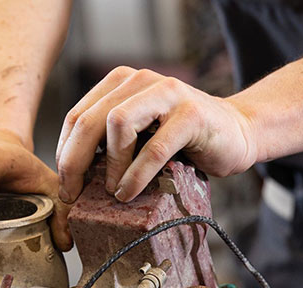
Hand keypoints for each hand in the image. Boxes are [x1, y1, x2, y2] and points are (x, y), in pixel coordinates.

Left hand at [55, 66, 256, 202]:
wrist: (238, 133)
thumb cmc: (184, 140)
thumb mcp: (140, 136)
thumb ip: (110, 142)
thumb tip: (73, 176)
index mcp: (122, 82)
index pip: (77, 116)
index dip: (64, 152)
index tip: (65, 184)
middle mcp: (141, 80)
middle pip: (91, 120)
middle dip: (75, 161)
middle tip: (74, 193)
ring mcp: (168, 93)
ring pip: (118, 124)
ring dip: (109, 165)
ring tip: (111, 191)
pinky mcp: (191, 114)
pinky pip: (154, 148)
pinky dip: (137, 175)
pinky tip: (129, 192)